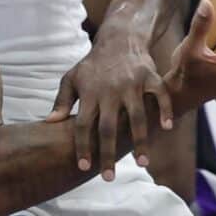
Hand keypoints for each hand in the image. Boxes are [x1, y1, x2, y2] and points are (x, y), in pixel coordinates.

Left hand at [46, 29, 173, 182]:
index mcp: (89, 93)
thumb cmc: (93, 64)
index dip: (82, 146)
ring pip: (136, 116)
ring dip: (140, 140)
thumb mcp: (72, 78)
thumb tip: (49, 122)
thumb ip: (62, 101)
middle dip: (108, 153)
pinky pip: (160, 95)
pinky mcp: (150, 76)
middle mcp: (110, 90)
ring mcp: (131, 84)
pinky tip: (165, 128)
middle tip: (108, 177)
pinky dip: (164, 110)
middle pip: (108, 127)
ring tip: (142, 163)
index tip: (84, 166)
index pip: (82, 124)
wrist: (118, 38)